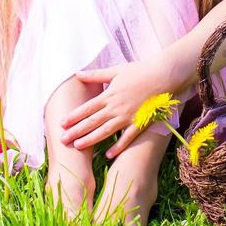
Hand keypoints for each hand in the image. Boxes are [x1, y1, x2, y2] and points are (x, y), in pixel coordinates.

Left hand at [59, 55, 182, 157]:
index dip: (74, 116)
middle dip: (76, 131)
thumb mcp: (116, 71)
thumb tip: (78, 73)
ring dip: (90, 139)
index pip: (87, 108)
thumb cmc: (140, 71)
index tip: (62, 124)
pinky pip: (127, 138)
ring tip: (77, 146)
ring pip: (105, 131)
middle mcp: (116, 108)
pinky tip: (108, 155)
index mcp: (109, 95)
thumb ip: (96, 75)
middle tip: (63, 140)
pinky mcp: (139, 123)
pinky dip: (117, 146)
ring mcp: (127, 117)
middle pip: (92, 122)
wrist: (163, 76)